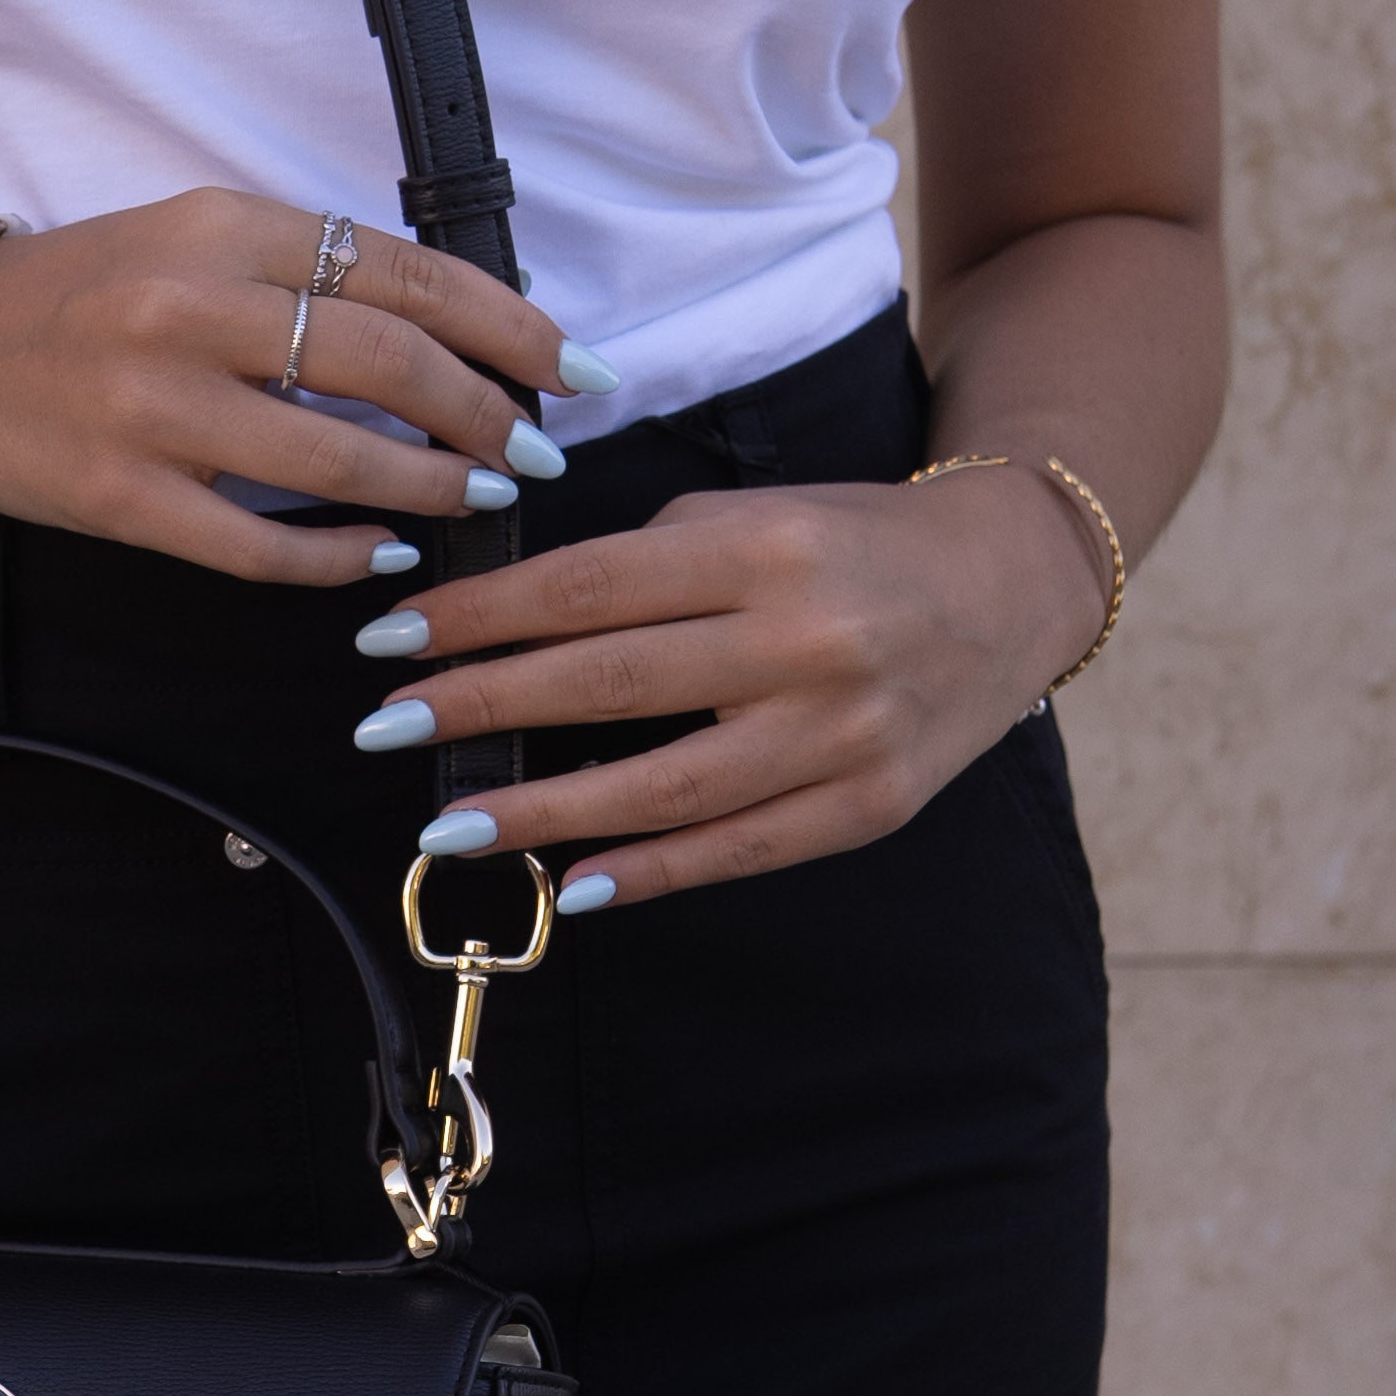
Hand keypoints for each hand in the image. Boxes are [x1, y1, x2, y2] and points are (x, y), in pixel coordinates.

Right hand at [0, 189, 617, 583]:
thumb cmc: (77, 296)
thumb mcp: (191, 240)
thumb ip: (306, 272)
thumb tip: (452, 333)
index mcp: (221, 226)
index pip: (403, 274)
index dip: (509, 326)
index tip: (571, 367)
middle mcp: (188, 308)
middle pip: (389, 366)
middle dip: (488, 416)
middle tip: (534, 450)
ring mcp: (152, 409)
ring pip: (339, 463)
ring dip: (432, 489)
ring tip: (480, 499)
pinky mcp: (122, 496)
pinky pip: (261, 544)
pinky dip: (338, 556)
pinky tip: (381, 555)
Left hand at [354, 466, 1111, 906]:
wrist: (1010, 585)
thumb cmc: (851, 541)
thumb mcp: (755, 514)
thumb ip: (648, 561)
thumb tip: (513, 624)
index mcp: (765, 549)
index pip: (589, 586)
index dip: (482, 617)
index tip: (391, 638)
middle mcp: (806, 640)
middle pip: (610, 683)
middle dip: (483, 707)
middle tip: (385, 727)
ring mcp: (842, 733)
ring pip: (666, 788)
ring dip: (543, 812)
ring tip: (450, 825)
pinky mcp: (871, 806)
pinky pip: (739, 848)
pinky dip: (649, 871)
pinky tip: (569, 881)